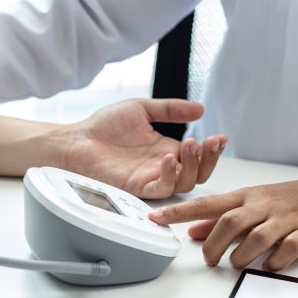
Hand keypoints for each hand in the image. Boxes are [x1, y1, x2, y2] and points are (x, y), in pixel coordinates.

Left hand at [62, 98, 226, 198]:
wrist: (77, 139)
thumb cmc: (104, 126)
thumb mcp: (143, 109)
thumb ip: (171, 109)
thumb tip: (200, 109)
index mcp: (166, 150)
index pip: (198, 157)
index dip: (212, 150)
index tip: (220, 137)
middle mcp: (161, 167)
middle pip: (198, 174)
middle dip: (209, 160)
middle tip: (210, 143)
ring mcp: (150, 178)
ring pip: (184, 183)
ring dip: (192, 166)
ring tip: (190, 145)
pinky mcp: (136, 186)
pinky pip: (160, 188)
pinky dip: (168, 175)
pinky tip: (167, 158)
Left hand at [148, 175, 297, 270]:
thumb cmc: (283, 200)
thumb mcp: (248, 203)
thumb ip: (218, 218)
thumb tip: (191, 231)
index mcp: (244, 197)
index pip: (205, 203)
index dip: (179, 212)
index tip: (157, 218)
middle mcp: (261, 206)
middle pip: (230, 222)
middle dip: (214, 244)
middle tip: (209, 260)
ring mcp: (283, 219)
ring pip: (256, 237)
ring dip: (241, 255)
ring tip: (236, 263)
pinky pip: (286, 249)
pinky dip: (274, 261)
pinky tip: (268, 265)